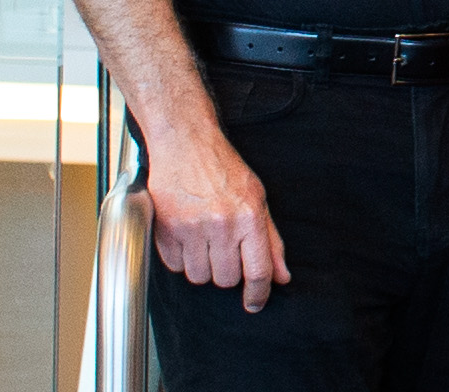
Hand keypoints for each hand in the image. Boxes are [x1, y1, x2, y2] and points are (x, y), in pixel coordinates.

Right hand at [146, 126, 290, 310]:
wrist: (186, 145)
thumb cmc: (223, 169)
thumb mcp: (258, 199)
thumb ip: (271, 241)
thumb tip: (281, 276)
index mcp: (249, 217)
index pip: (258, 271)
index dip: (258, 294)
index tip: (254, 303)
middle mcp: (222, 225)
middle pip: (227, 280)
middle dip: (227, 271)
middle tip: (224, 248)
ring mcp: (192, 229)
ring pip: (200, 278)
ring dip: (203, 266)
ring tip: (204, 239)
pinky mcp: (166, 231)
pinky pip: (176, 267)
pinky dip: (181, 259)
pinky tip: (186, 235)